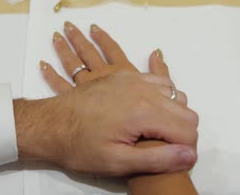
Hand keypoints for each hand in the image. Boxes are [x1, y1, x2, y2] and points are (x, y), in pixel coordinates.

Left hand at [14, 22, 197, 175]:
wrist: (50, 124)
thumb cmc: (79, 146)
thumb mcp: (117, 162)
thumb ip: (157, 159)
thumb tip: (189, 155)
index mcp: (144, 113)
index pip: (188, 130)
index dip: (185, 151)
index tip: (173, 160)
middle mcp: (143, 90)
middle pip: (185, 110)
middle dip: (182, 132)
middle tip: (164, 150)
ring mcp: (133, 80)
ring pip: (174, 92)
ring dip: (172, 112)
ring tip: (157, 132)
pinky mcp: (123, 76)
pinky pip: (155, 79)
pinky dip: (161, 93)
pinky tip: (151, 107)